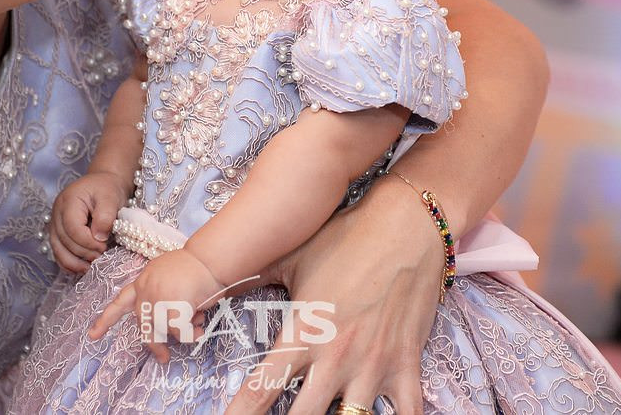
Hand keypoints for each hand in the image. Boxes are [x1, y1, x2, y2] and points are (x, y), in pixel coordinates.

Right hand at [48, 170, 129, 273]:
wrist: (104, 184)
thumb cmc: (108, 189)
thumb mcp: (111, 198)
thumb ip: (105, 217)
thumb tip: (99, 238)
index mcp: (69, 200)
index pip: (73, 228)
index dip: (88, 242)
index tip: (104, 246)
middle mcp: (57, 213)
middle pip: (65, 241)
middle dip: (84, 253)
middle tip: (102, 255)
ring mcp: (55, 224)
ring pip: (58, 250)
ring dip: (75, 263)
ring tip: (92, 266)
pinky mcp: (58, 234)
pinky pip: (59, 253)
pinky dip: (69, 264)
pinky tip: (83, 268)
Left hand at [88, 247, 224, 363]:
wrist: (208, 258)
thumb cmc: (194, 267)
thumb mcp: (168, 278)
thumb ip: (161, 298)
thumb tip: (170, 327)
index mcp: (143, 282)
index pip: (120, 302)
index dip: (106, 320)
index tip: (93, 336)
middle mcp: (146, 291)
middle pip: (145, 327)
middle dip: (155, 346)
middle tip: (163, 358)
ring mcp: (157, 300)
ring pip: (164, 331)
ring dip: (181, 334)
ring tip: (197, 326)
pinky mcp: (171, 308)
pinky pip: (180, 332)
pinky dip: (191, 333)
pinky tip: (200, 325)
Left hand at [226, 179, 441, 414]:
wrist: (405, 224)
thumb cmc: (345, 238)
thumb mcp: (291, 257)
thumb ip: (253, 279)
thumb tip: (213, 282)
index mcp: (302, 334)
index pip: (261, 389)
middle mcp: (335, 358)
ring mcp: (374, 366)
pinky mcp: (407, 366)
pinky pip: (408, 413)